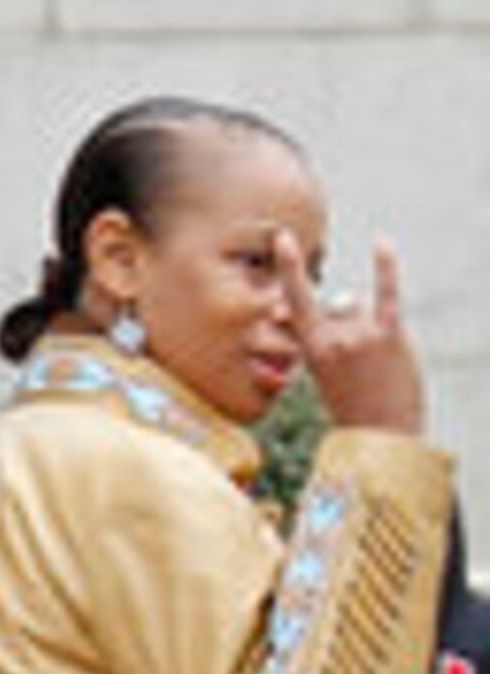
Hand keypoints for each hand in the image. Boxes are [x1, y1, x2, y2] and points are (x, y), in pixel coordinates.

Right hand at [293, 230, 423, 434]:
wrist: (383, 436)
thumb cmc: (353, 404)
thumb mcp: (324, 371)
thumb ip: (328, 332)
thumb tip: (345, 299)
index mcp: (311, 349)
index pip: (296, 300)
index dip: (290, 267)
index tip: (284, 237)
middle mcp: (334, 337)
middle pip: (341, 306)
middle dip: (348, 325)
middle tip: (359, 364)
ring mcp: (361, 335)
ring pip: (361, 309)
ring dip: (368, 327)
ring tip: (377, 364)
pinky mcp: (390, 336)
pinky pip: (386, 294)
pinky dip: (385, 268)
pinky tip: (381, 243)